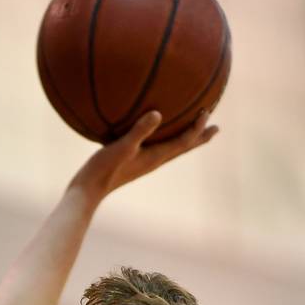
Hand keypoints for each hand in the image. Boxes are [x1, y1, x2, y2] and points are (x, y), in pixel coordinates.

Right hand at [72, 108, 217, 200]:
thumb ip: (139, 131)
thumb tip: (158, 113)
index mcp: (156, 157)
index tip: (208, 113)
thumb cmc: (104, 169)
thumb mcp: (121, 148)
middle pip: (183, 147)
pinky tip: (151, 129)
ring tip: (193, 129)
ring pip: (171, 148)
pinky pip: (155, 145)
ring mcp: (144, 162)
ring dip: (185, 138)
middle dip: (199, 137)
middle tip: (216, 129)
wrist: (88, 190)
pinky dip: (162, 136)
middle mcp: (154, 160)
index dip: (197, 129)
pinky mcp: (133, 161)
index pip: (184, 142)